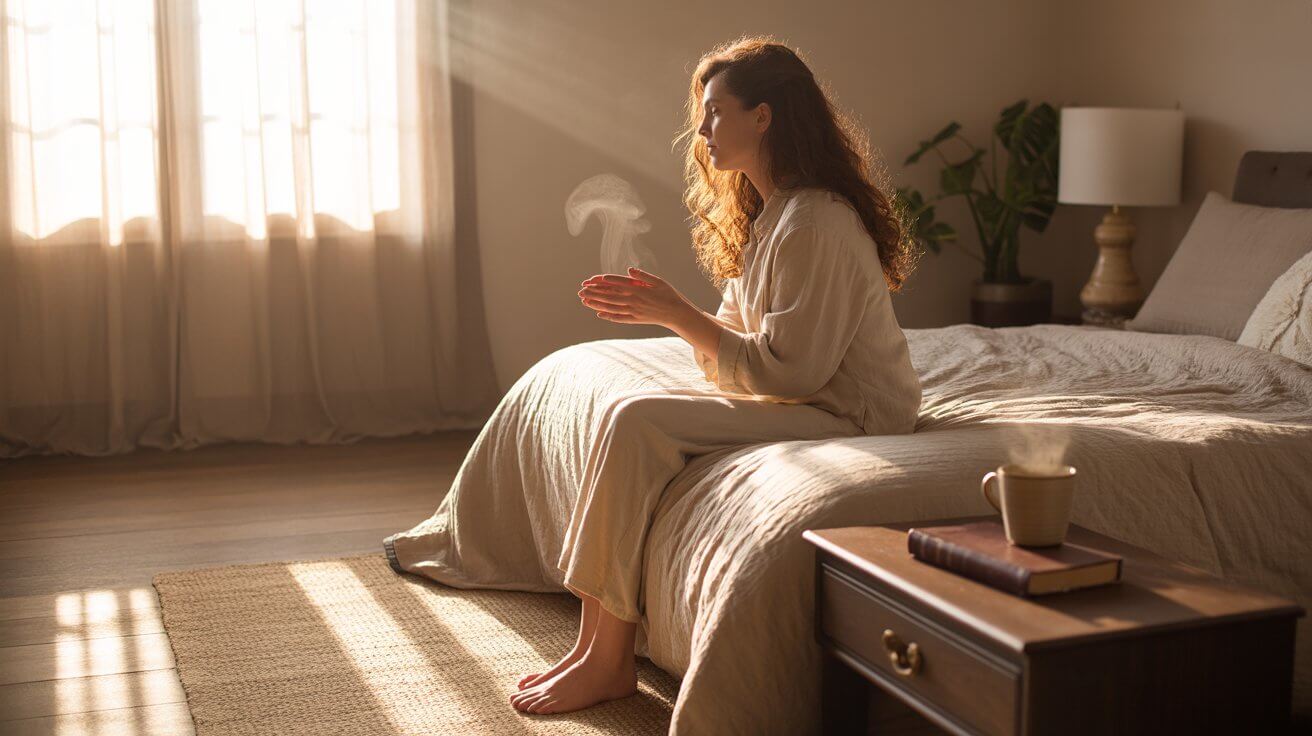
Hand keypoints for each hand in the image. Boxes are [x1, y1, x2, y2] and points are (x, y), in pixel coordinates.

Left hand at [578, 267, 694, 329]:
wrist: (677, 314)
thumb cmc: (669, 295)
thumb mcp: (658, 282)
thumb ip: (643, 276)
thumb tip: (629, 270)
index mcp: (639, 290)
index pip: (617, 283)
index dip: (604, 281)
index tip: (592, 279)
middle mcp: (634, 301)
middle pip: (610, 296)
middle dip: (594, 293)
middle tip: (581, 290)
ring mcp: (634, 311)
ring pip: (611, 307)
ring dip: (597, 304)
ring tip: (585, 301)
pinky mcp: (635, 319)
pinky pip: (619, 318)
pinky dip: (608, 316)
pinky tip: (599, 314)